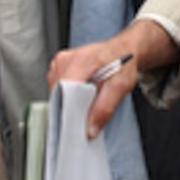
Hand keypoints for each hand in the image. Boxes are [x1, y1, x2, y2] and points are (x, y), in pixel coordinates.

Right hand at [48, 20, 179, 138]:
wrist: (122, 49)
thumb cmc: (122, 62)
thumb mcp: (121, 85)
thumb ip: (105, 108)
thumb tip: (90, 130)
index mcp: (80, 62)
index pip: (64, 92)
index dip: (69, 111)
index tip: (78, 125)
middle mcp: (65, 60)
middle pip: (57, 94)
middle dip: (70, 109)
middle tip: (86, 115)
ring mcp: (60, 63)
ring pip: (56, 93)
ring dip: (68, 102)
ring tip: (87, 100)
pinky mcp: (59, 67)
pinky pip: (57, 88)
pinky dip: (67, 96)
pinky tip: (81, 94)